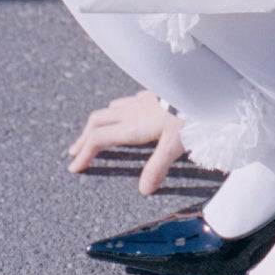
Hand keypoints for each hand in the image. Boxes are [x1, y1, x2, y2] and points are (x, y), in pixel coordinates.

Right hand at [71, 86, 185, 189]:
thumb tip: (144, 190)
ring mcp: (141, 100)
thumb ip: (158, 166)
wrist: (201, 85)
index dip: (84, 153)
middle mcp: (131, 112)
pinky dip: (118, 110)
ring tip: (94, 132)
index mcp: (133, 126)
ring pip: (111, 110)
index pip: (99, 139)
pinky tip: (124, 111)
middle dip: (84, 138)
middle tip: (75, 151)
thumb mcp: (175, 144)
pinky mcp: (152, 93)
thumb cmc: (189, 114)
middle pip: (97, 122)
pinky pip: (128, 101)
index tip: (74, 167)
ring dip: (98, 123)